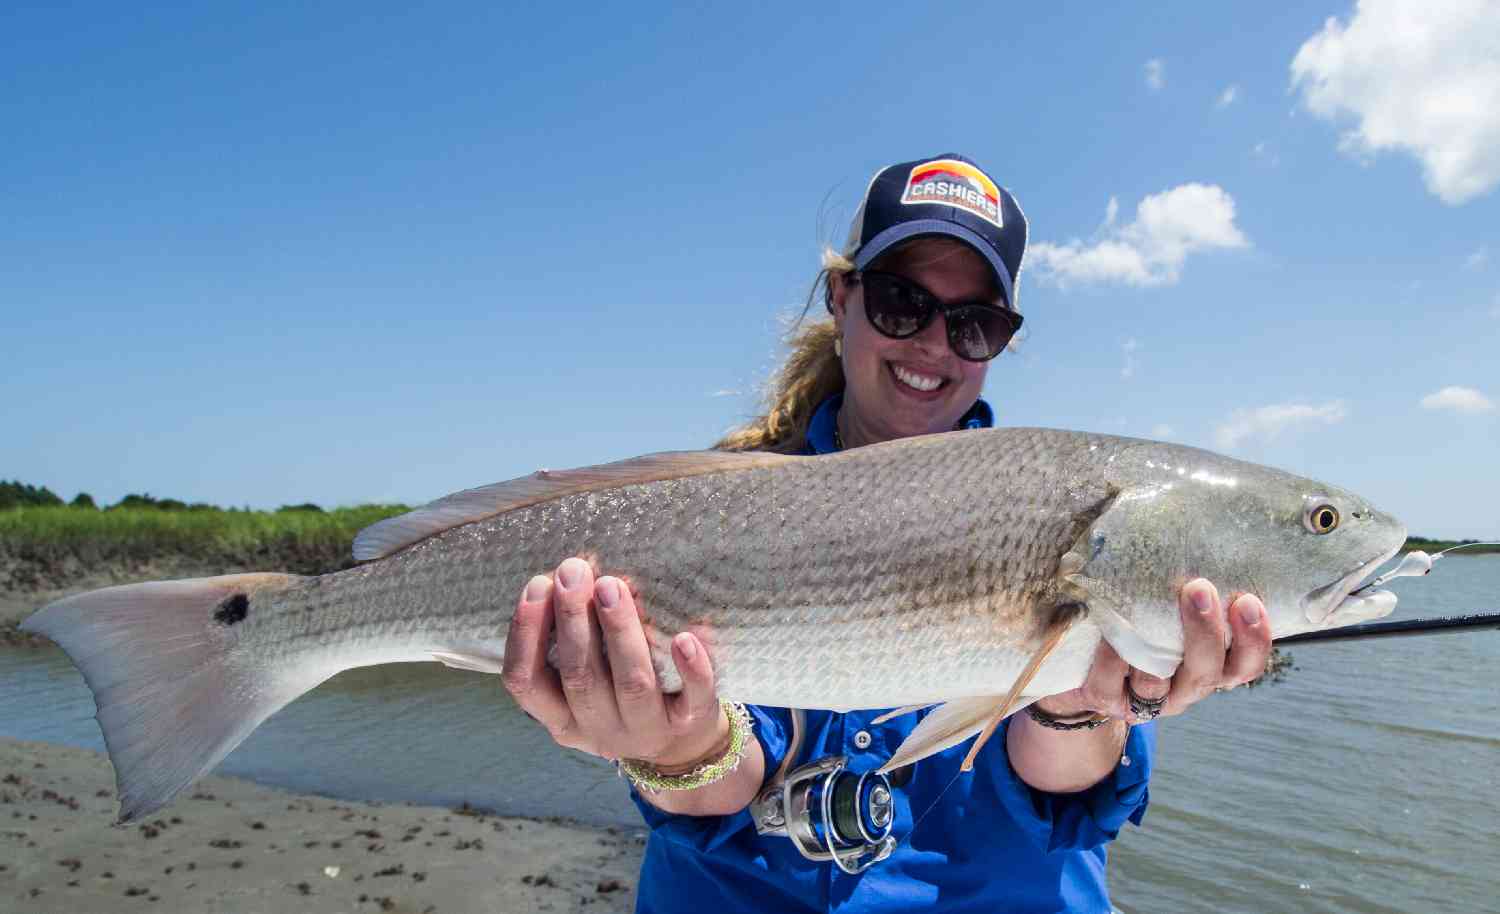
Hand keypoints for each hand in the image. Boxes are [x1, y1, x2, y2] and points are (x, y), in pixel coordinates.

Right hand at [500, 557, 726, 766]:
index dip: (525, 634)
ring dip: (620, 632)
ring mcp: (646, 728)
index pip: (526, 682)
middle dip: (573, 620)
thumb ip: (570, 640)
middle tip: (574, 570)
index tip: (537, 584)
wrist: (681, 743)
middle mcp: (600, 728)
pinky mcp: (691, 722)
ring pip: (632, 683)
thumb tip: (568, 573)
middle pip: (580, 677)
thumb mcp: (584, 678)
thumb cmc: (620, 692)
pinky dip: (689, 669)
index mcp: (562, 717)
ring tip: (612, 585)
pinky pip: (692, 699)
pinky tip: (684, 638)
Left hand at [1035, 579, 1272, 720]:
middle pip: (1207, 673)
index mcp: (1208, 666)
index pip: (1245, 664)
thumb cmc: (1134, 620)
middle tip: (1199, 588)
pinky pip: (1109, 682)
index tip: (1249, 601)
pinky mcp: (1105, 698)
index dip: (1253, 640)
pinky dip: (1111, 656)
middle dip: (1206, 632)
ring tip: (1143, 606)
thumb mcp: (1165, 603)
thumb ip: (1182, 583)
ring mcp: (1144, 699)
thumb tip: (1195, 519)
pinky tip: (1107, 630)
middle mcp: (1182, 687)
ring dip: (1153, 645)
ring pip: (1157, 683)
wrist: (1079, 666)